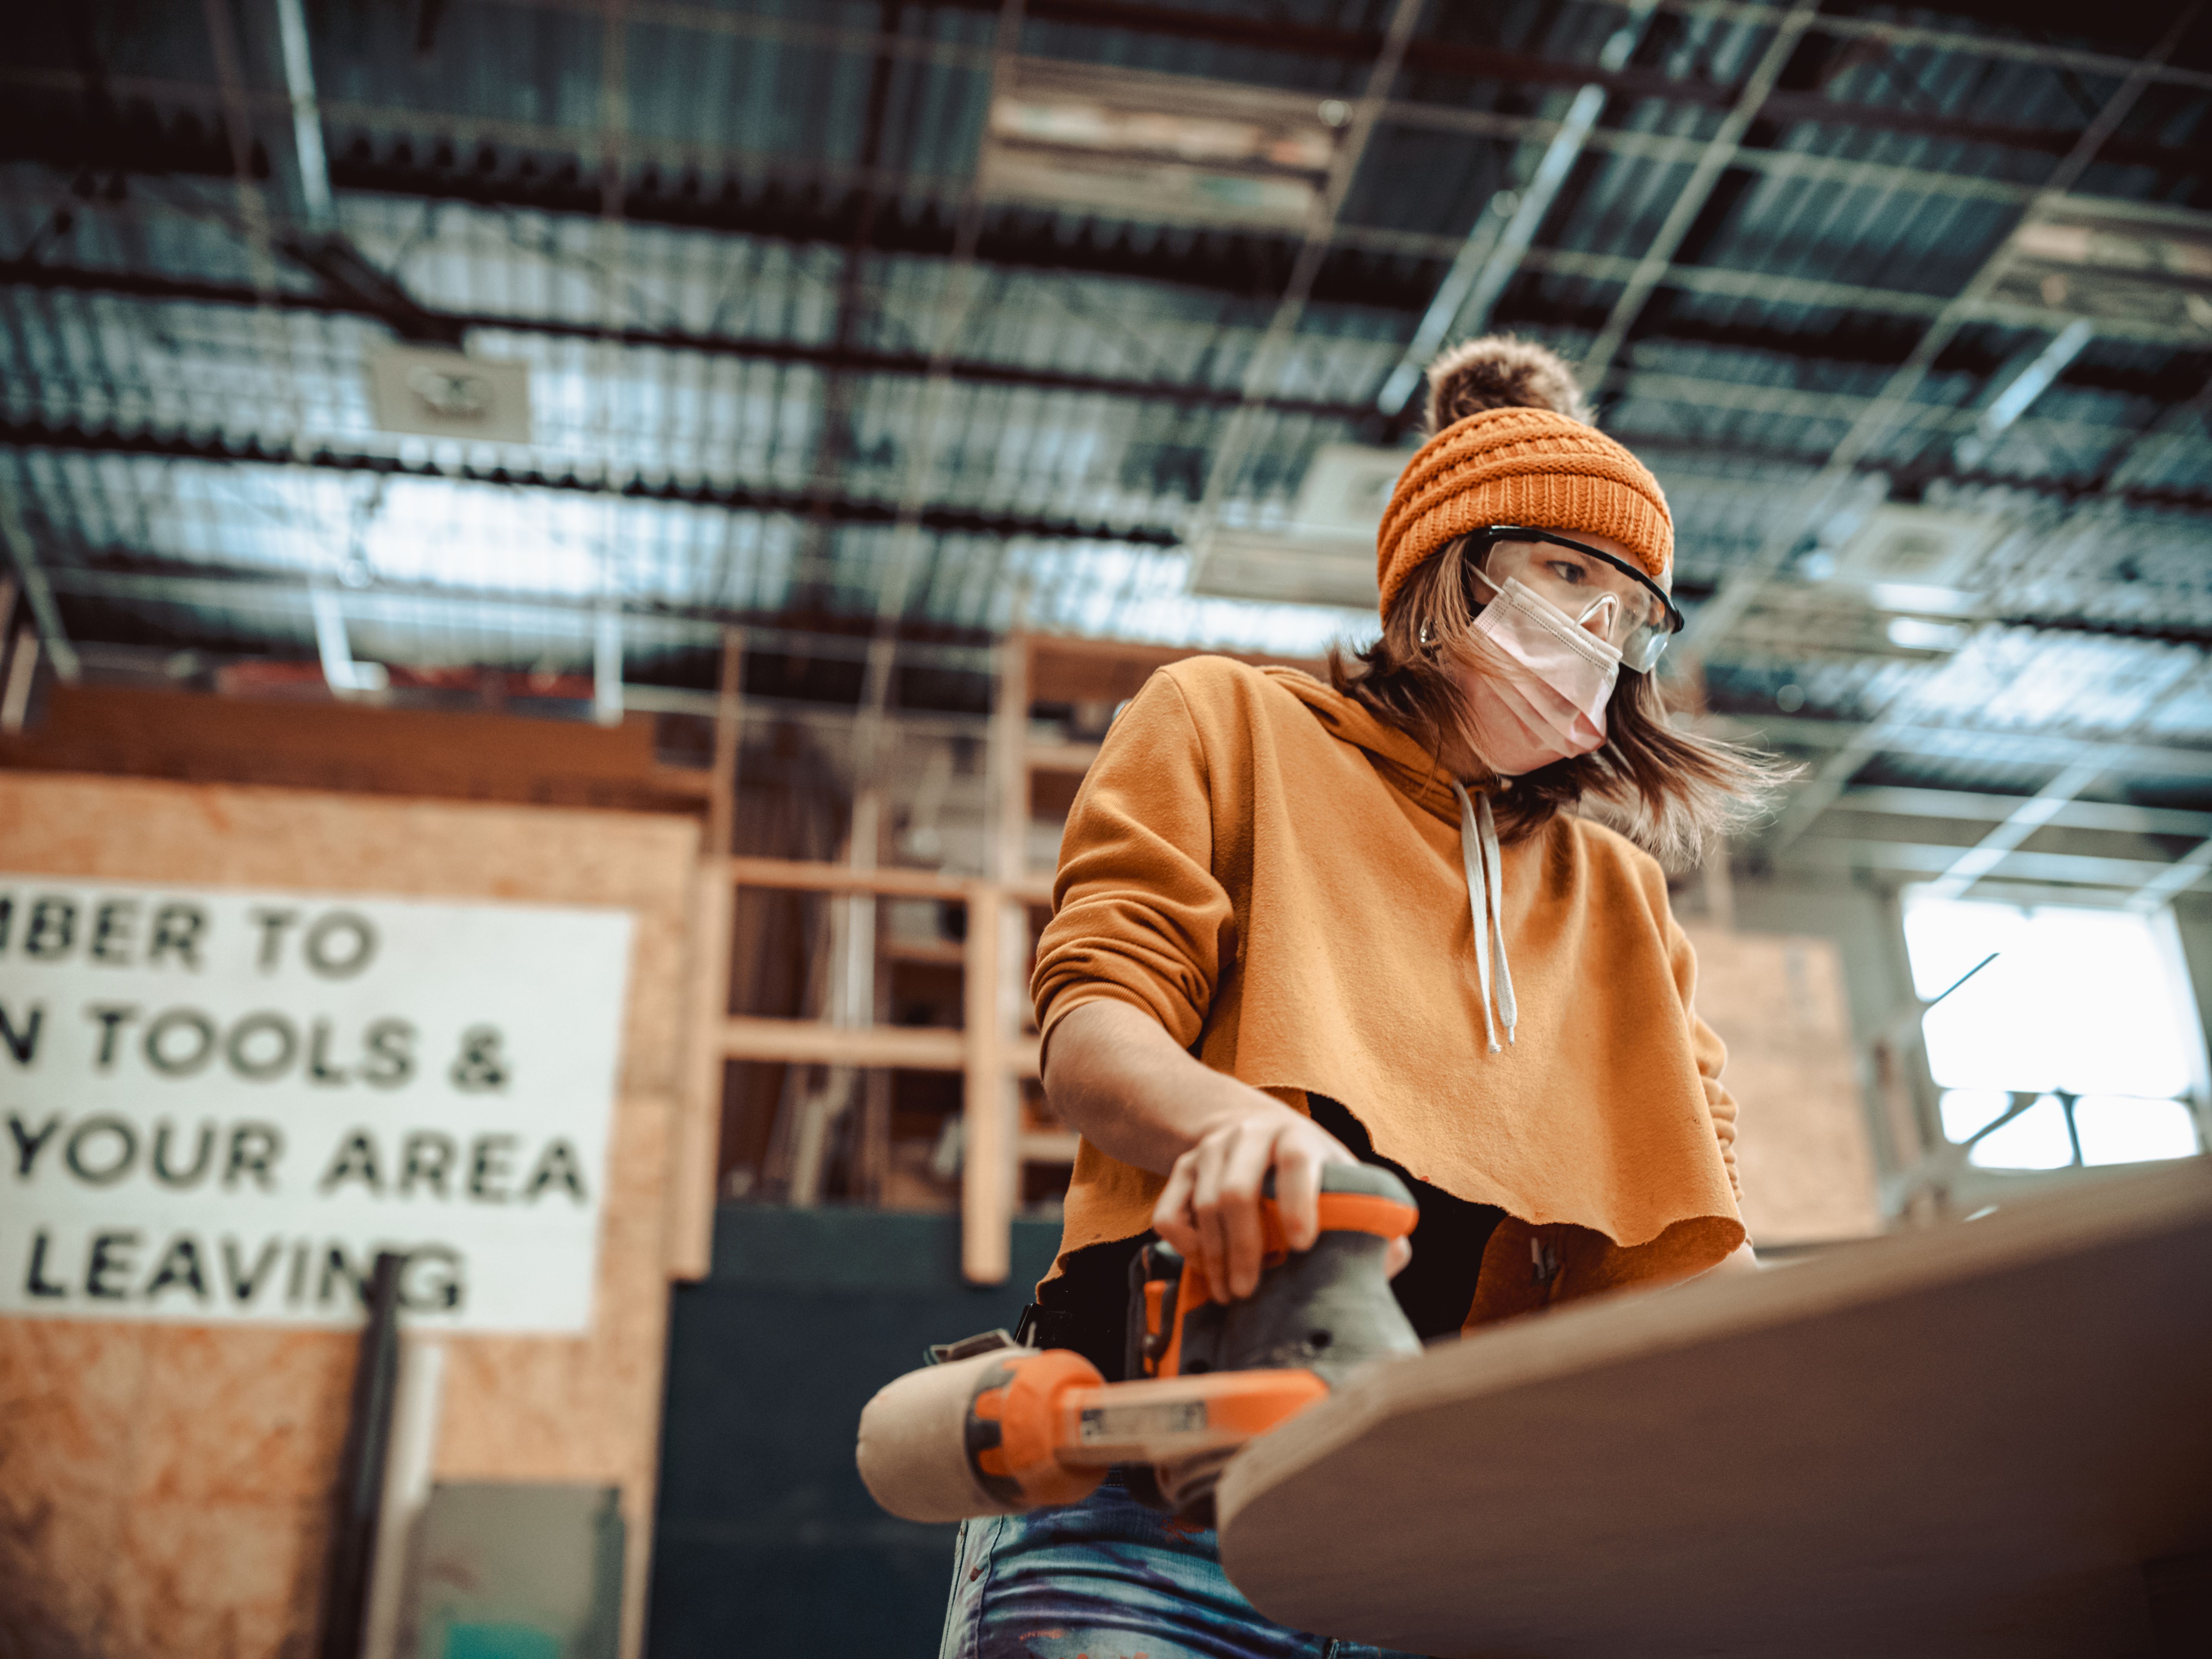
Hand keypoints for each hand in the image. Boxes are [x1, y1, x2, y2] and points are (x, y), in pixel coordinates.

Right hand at [1150, 1101, 1411, 1301]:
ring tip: (1232, 1293)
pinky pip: (1169, 1212)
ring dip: (1215, 1258)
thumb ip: (1372, 1216)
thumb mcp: (1342, 1178)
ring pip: (1203, 1207)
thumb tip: (1391, 1256)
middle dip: (1244, 1249)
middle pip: (1236, 1192)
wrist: (1251, 1126)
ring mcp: (1211, 1151)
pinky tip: (1203, 1267)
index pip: (1296, 1162)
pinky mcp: (1182, 1168)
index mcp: (1297, 1136)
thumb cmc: (1308, 1168)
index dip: (1299, 1202)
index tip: (1302, 1245)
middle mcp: (1249, 1136)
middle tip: (1251, 1291)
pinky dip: (1184, 1245)